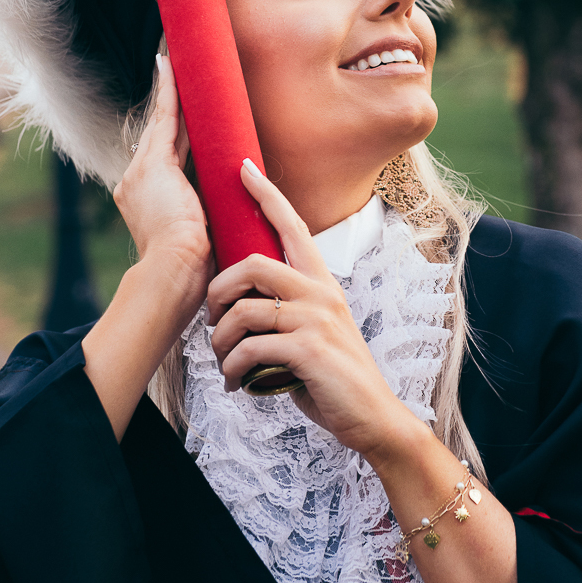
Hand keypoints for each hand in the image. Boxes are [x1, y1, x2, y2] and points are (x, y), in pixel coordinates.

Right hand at [113, 55, 211, 329]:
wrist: (173, 276)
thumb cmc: (192, 271)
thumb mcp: (202, 238)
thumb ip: (209, 219)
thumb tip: (234, 211)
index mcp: (147, 201)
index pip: (166, 158)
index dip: (174, 134)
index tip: (182, 115)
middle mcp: (136, 184)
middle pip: (160, 136)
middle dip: (171, 107)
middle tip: (176, 72)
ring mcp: (140, 174)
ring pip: (161, 124)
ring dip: (171, 92)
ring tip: (175, 61)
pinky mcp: (152, 166)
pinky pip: (163, 119)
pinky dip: (168, 92)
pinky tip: (170, 67)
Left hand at [208, 162, 423, 460]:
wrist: (370, 415)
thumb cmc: (333, 375)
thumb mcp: (315, 330)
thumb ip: (286, 310)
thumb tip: (240, 307)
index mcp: (322, 282)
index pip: (293, 226)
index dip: (267, 194)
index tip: (244, 167)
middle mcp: (321, 292)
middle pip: (251, 263)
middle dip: (218, 288)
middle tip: (211, 318)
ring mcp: (316, 320)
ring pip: (243, 310)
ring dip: (221, 340)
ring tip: (222, 361)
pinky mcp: (307, 350)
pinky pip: (250, 348)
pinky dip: (232, 367)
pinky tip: (235, 382)